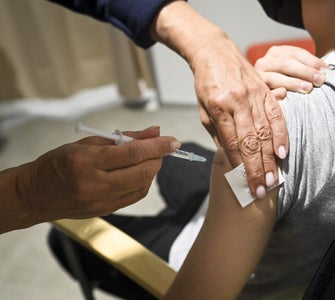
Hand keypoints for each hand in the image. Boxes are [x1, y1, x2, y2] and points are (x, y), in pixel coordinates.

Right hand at [15, 126, 179, 223]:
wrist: (34, 195)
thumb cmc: (58, 163)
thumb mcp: (87, 142)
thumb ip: (123, 137)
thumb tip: (155, 132)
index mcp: (87, 161)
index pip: (133, 153)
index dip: (158, 146)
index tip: (173, 141)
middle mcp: (95, 184)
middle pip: (142, 172)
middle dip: (159, 158)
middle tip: (163, 149)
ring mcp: (100, 202)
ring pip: (142, 186)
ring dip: (152, 170)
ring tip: (148, 158)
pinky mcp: (104, 211)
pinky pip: (134, 197)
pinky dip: (143, 182)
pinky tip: (139, 173)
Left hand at [151, 1, 288, 196]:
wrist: (215, 53)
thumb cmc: (207, 85)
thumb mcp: (204, 111)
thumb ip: (218, 135)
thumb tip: (231, 160)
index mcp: (218, 107)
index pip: (233, 143)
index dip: (242, 167)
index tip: (247, 185)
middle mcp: (238, 102)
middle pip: (251, 141)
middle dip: (257, 169)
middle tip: (263, 190)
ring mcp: (254, 95)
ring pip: (265, 131)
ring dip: (270, 158)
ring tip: (274, 178)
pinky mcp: (265, 91)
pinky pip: (277, 115)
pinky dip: (282, 134)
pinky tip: (284, 152)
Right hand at [254, 45, 327, 98]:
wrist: (262, 96)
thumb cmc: (289, 81)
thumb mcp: (296, 70)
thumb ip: (308, 67)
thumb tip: (325, 71)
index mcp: (276, 53)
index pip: (295, 53)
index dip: (311, 61)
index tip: (325, 70)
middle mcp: (264, 62)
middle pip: (285, 64)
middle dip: (305, 71)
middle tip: (320, 80)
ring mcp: (258, 78)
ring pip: (275, 78)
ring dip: (293, 83)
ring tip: (308, 88)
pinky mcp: (256, 92)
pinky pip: (265, 93)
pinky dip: (274, 94)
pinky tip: (284, 95)